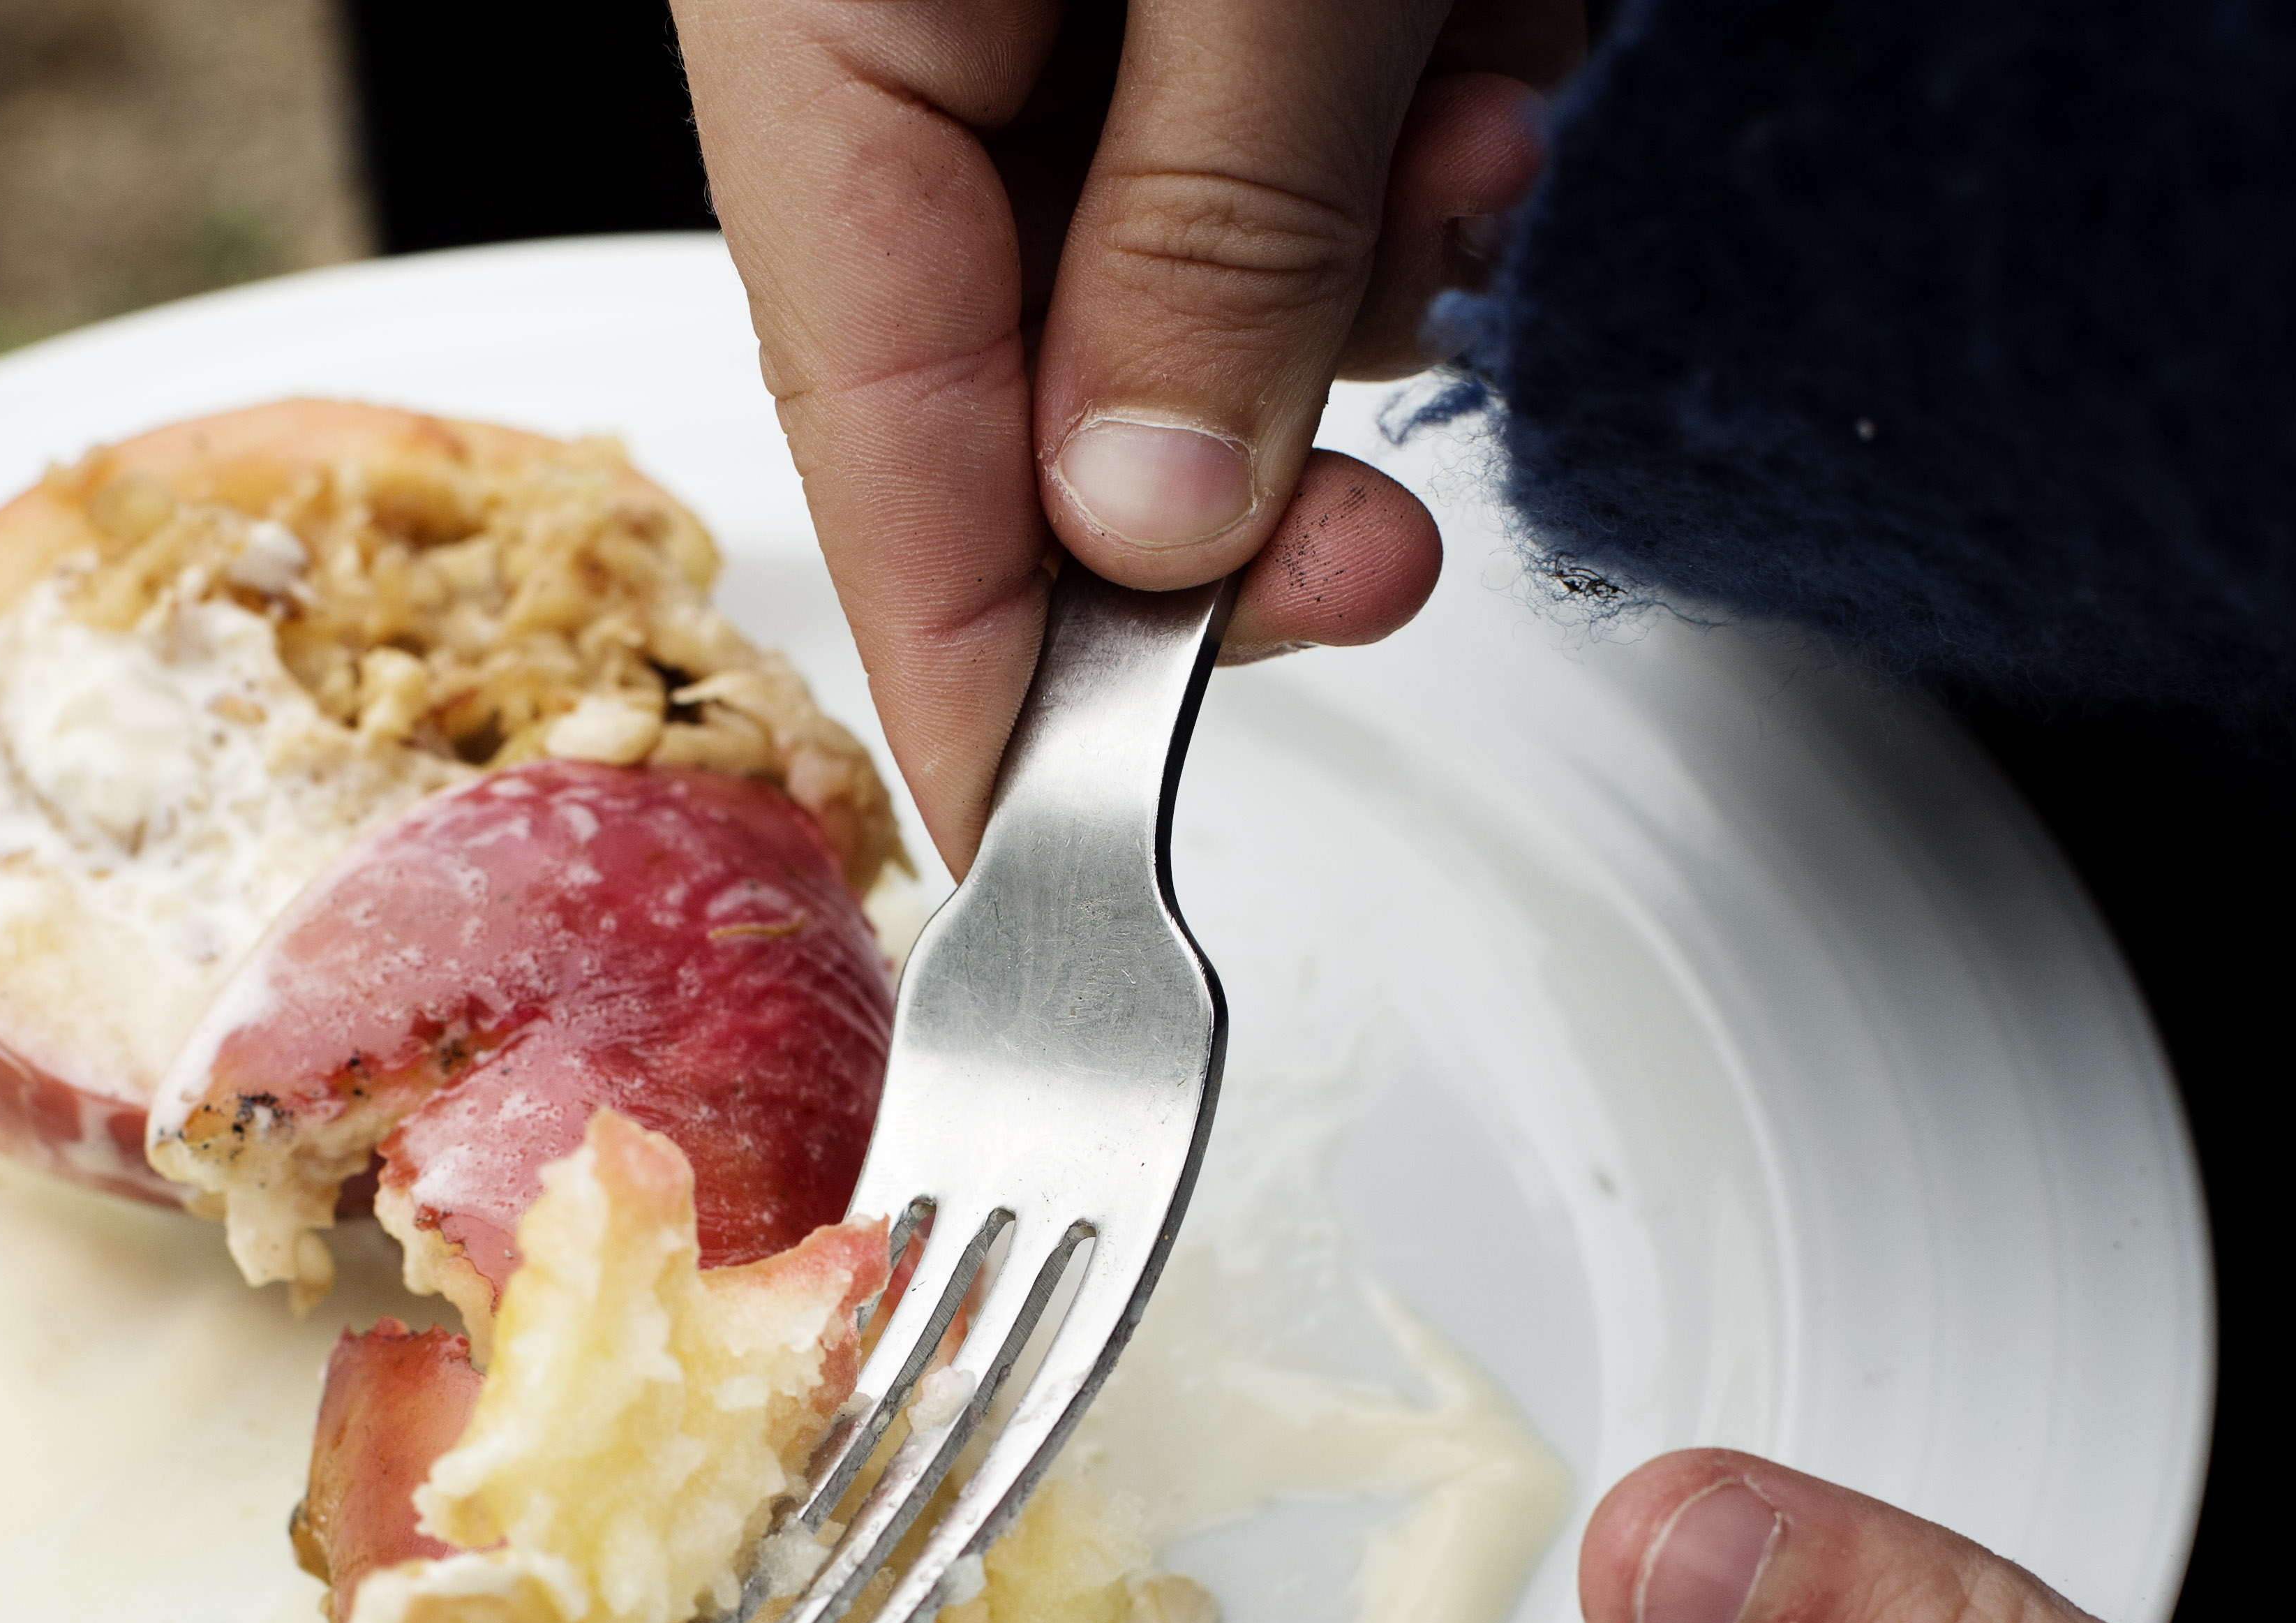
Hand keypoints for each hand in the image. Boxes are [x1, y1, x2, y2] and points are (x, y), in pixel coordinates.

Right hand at [673, 0, 1582, 867]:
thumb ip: (1214, 229)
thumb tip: (1157, 523)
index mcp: (814, 21)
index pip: (871, 442)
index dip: (977, 690)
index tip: (1046, 864)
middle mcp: (862, 21)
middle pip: (1013, 382)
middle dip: (1245, 470)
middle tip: (1383, 546)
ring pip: (1164, 261)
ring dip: (1357, 257)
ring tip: (1481, 114)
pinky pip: (1231, 134)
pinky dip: (1374, 135)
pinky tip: (1469, 44)